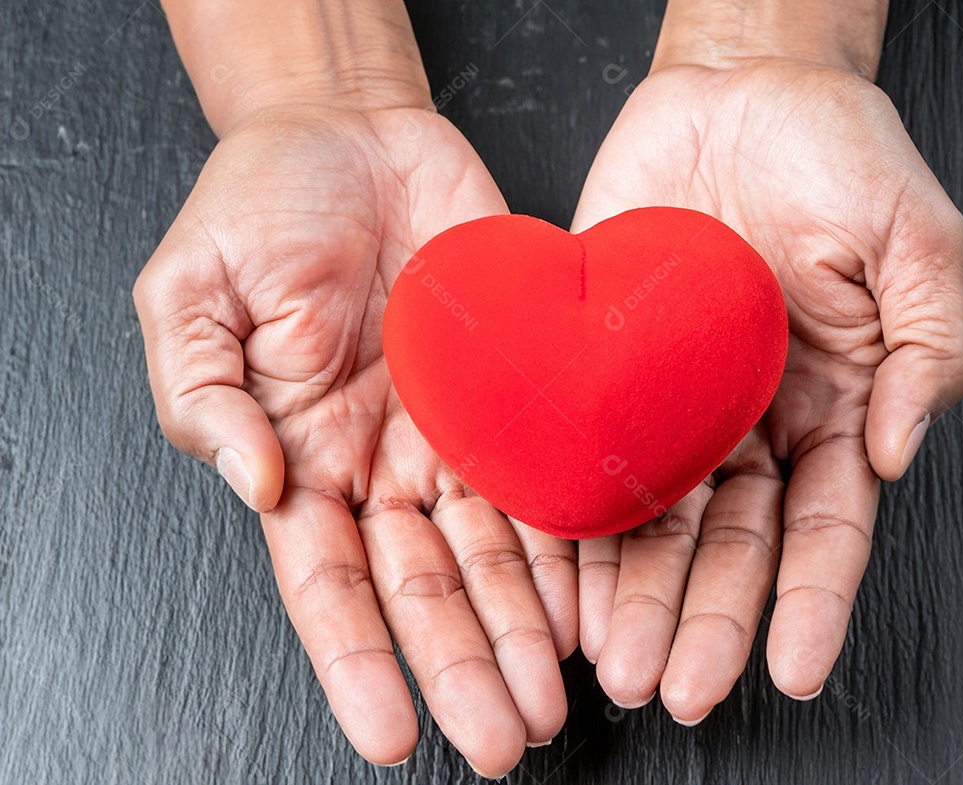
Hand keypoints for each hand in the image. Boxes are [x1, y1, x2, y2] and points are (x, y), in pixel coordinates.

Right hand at [134, 104, 574, 774]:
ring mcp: (454, 431)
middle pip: (427, 586)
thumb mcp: (191, 296)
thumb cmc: (261, 206)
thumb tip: (256, 489)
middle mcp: (384, 462)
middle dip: (464, 666)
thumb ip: (206, 400)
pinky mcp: (514, 389)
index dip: (359, 660)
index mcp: (301, 454)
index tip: (389, 735)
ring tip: (558, 699)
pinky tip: (596, 601)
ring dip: (525, 630)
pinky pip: (548, 476)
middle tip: (504, 741)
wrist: (351, 133)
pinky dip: (572, 542)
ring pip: (496, 552)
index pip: (329, 583)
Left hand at [573, 58, 962, 720]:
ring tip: (611, 661)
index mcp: (831, 406)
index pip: (824, 528)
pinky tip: (557, 577)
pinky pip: (582, 452)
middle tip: (673, 685)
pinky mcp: (605, 368)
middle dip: (701, 618)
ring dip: (632, 595)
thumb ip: (924, 348)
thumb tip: (896, 453)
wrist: (741, 89)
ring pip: (651, 520)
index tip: (795, 669)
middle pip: (727, 546)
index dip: (812, 603)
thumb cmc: (839, 153)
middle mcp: (748, 423)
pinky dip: (569, 518)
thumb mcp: (917, 239)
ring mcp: (672, 403)